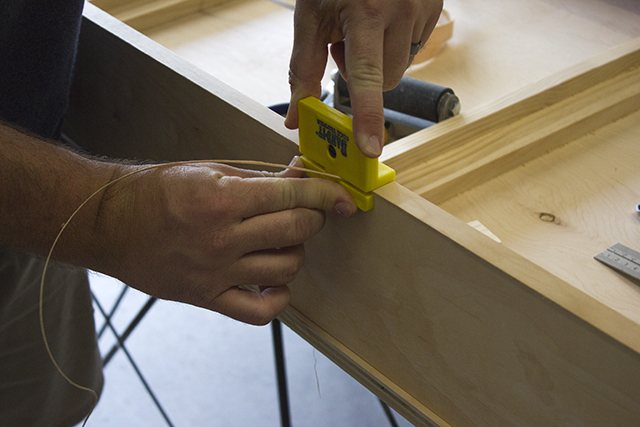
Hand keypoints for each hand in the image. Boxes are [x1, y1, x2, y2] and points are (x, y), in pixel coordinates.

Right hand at [93, 158, 355, 324]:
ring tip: (282, 241)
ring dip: (296, 252)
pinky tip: (274, 280)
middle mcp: (223, 239)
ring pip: (286, 269)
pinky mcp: (207, 298)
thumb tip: (300, 176)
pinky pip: (260, 312)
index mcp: (222, 200)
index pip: (292, 196)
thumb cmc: (156, 191)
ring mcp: (216, 273)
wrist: (110, 225)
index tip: (344, 196)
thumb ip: (258, 178)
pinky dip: (278, 298)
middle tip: (309, 212)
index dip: (326, 193)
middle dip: (315, 218)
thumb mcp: (208, 171)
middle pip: (296, 232)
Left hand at [284, 0, 442, 157]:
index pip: (367, 77)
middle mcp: (402, 12)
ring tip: (366, 27)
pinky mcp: (436, 8)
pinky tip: (385, 19)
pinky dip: (395, 43)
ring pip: (400, 67)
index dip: (368, 116)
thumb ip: (304, 69)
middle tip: (346, 42)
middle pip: (385, 80)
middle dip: (363, 74)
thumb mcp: (311, 15)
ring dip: (380, 60)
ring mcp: (424, 9)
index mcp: (367, 13)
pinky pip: (414, 47)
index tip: (370, 147)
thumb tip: (296, 117)